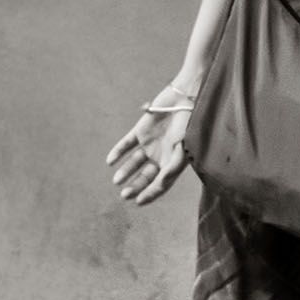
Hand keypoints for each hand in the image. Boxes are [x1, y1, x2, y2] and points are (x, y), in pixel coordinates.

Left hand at [106, 90, 192, 205]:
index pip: (160, 184)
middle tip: (124, 194)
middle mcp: (160, 155)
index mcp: (172, 163)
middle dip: (135, 186)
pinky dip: (118, 151)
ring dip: (126, 171)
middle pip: (145, 176)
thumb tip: (161, 184)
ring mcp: (150, 143)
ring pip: (134, 162)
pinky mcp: (141, 130)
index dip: (150, 194)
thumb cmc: (189, 125)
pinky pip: (127, 143)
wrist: (185, 98)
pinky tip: (110, 161)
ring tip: (116, 180)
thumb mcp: (183, 149)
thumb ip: (171, 168)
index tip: (138, 201)